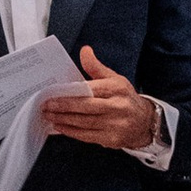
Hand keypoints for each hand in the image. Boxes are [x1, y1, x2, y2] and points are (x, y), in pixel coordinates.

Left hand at [40, 45, 159, 152]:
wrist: (144, 122)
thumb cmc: (124, 98)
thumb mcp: (114, 79)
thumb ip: (96, 67)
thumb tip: (84, 51)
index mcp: (117, 88)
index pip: (91, 89)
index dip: (70, 92)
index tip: (53, 92)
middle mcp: (118, 106)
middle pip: (86, 107)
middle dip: (63, 106)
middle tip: (46, 105)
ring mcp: (116, 125)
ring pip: (84, 122)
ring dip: (63, 120)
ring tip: (49, 115)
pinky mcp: (112, 139)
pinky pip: (87, 136)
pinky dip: (71, 131)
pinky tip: (60, 126)